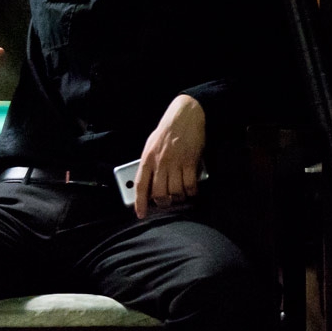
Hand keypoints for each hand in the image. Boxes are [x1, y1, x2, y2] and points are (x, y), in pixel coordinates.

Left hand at [134, 94, 204, 218]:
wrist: (185, 115)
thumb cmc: (167, 130)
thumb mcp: (151, 145)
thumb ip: (150, 162)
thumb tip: (148, 180)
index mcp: (147, 158)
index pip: (141, 185)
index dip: (139, 202)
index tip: (140, 214)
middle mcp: (160, 162)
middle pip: (159, 193)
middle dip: (163, 203)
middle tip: (167, 203)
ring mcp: (176, 163)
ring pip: (175, 191)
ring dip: (178, 198)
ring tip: (180, 196)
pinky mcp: (190, 162)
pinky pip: (190, 184)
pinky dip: (191, 191)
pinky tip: (191, 191)